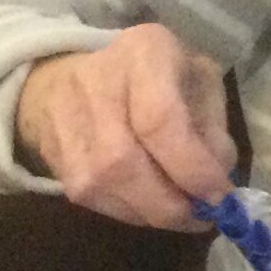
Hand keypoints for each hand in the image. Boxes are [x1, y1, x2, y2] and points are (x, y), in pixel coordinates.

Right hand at [15, 23, 234, 230]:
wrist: (72, 76)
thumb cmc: (156, 75)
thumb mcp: (199, 79)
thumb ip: (213, 124)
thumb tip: (216, 173)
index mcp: (144, 53)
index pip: (160, 120)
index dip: (191, 167)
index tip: (219, 195)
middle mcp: (96, 83)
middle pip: (124, 161)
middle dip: (169, 201)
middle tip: (203, 217)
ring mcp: (65, 121)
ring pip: (103, 186)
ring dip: (150, 213)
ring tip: (183, 215)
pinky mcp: (52, 156)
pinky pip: (90, 199)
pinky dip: (128, 212)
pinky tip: (151, 208)